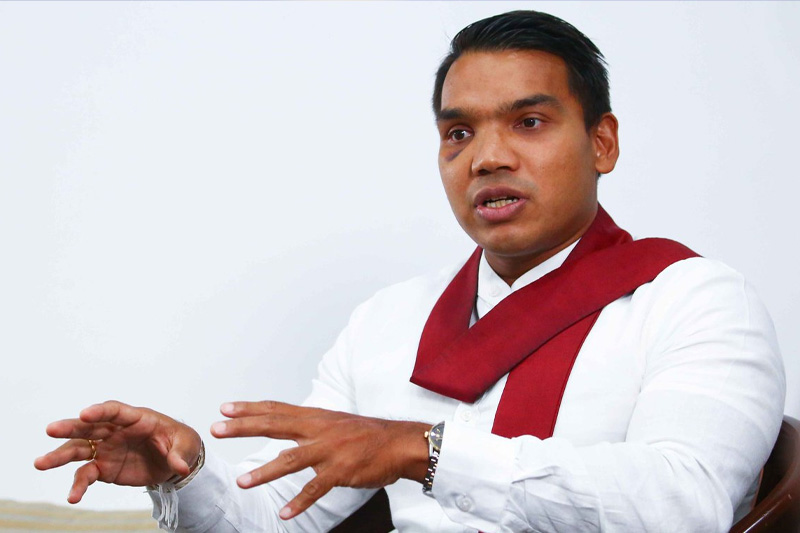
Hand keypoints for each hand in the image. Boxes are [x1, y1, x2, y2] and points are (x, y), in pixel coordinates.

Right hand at [34, 401, 201, 503]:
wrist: (174, 460)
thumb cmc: (179, 443)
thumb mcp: (186, 445)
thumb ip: (179, 455)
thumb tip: (180, 467)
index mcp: (136, 418)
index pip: (115, 410)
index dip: (100, 411)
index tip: (85, 413)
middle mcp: (115, 431)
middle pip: (89, 426)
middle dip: (70, 427)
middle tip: (50, 429)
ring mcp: (106, 449)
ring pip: (79, 449)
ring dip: (60, 456)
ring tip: (40, 463)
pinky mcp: (103, 468)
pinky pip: (86, 475)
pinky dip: (78, 485)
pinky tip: (73, 497)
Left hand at [211, 401, 429, 519]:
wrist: (399, 443)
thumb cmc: (366, 434)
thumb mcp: (334, 422)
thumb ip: (308, 427)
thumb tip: (283, 434)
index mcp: (315, 417)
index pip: (276, 409)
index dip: (250, 408)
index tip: (225, 407)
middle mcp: (319, 429)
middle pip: (275, 425)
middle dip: (244, 427)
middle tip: (217, 429)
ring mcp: (329, 450)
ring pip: (291, 460)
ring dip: (265, 472)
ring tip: (243, 482)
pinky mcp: (341, 471)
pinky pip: (316, 488)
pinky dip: (300, 502)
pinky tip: (285, 514)